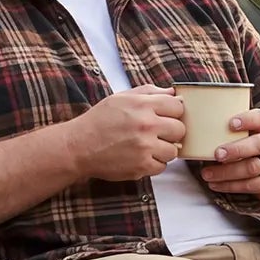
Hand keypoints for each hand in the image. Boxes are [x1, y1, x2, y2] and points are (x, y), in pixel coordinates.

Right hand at [68, 86, 185, 181]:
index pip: (178, 107)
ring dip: (163, 150)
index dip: (173, 113)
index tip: (165, 117)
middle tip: (156, 133)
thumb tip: (173, 93)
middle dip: (170, 132)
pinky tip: (140, 157)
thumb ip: (149, 92)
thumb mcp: (121, 98)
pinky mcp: (142, 166)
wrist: (79, 146)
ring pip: (174, 151)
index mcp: (142, 105)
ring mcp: (145, 147)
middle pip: (179, 129)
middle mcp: (146, 125)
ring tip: (147, 147)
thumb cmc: (99, 121)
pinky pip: (162, 167)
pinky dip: (153, 164)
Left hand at [199, 107, 259, 199]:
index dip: (247, 120)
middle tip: (217, 154)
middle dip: (236, 150)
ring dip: (227, 172)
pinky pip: (250, 185)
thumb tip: (188, 123)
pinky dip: (230, 186)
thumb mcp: (245, 132)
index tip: (230, 123)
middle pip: (258, 145)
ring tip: (206, 173)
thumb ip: (225, 127)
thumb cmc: (249, 145)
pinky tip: (214, 184)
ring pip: (252, 168)